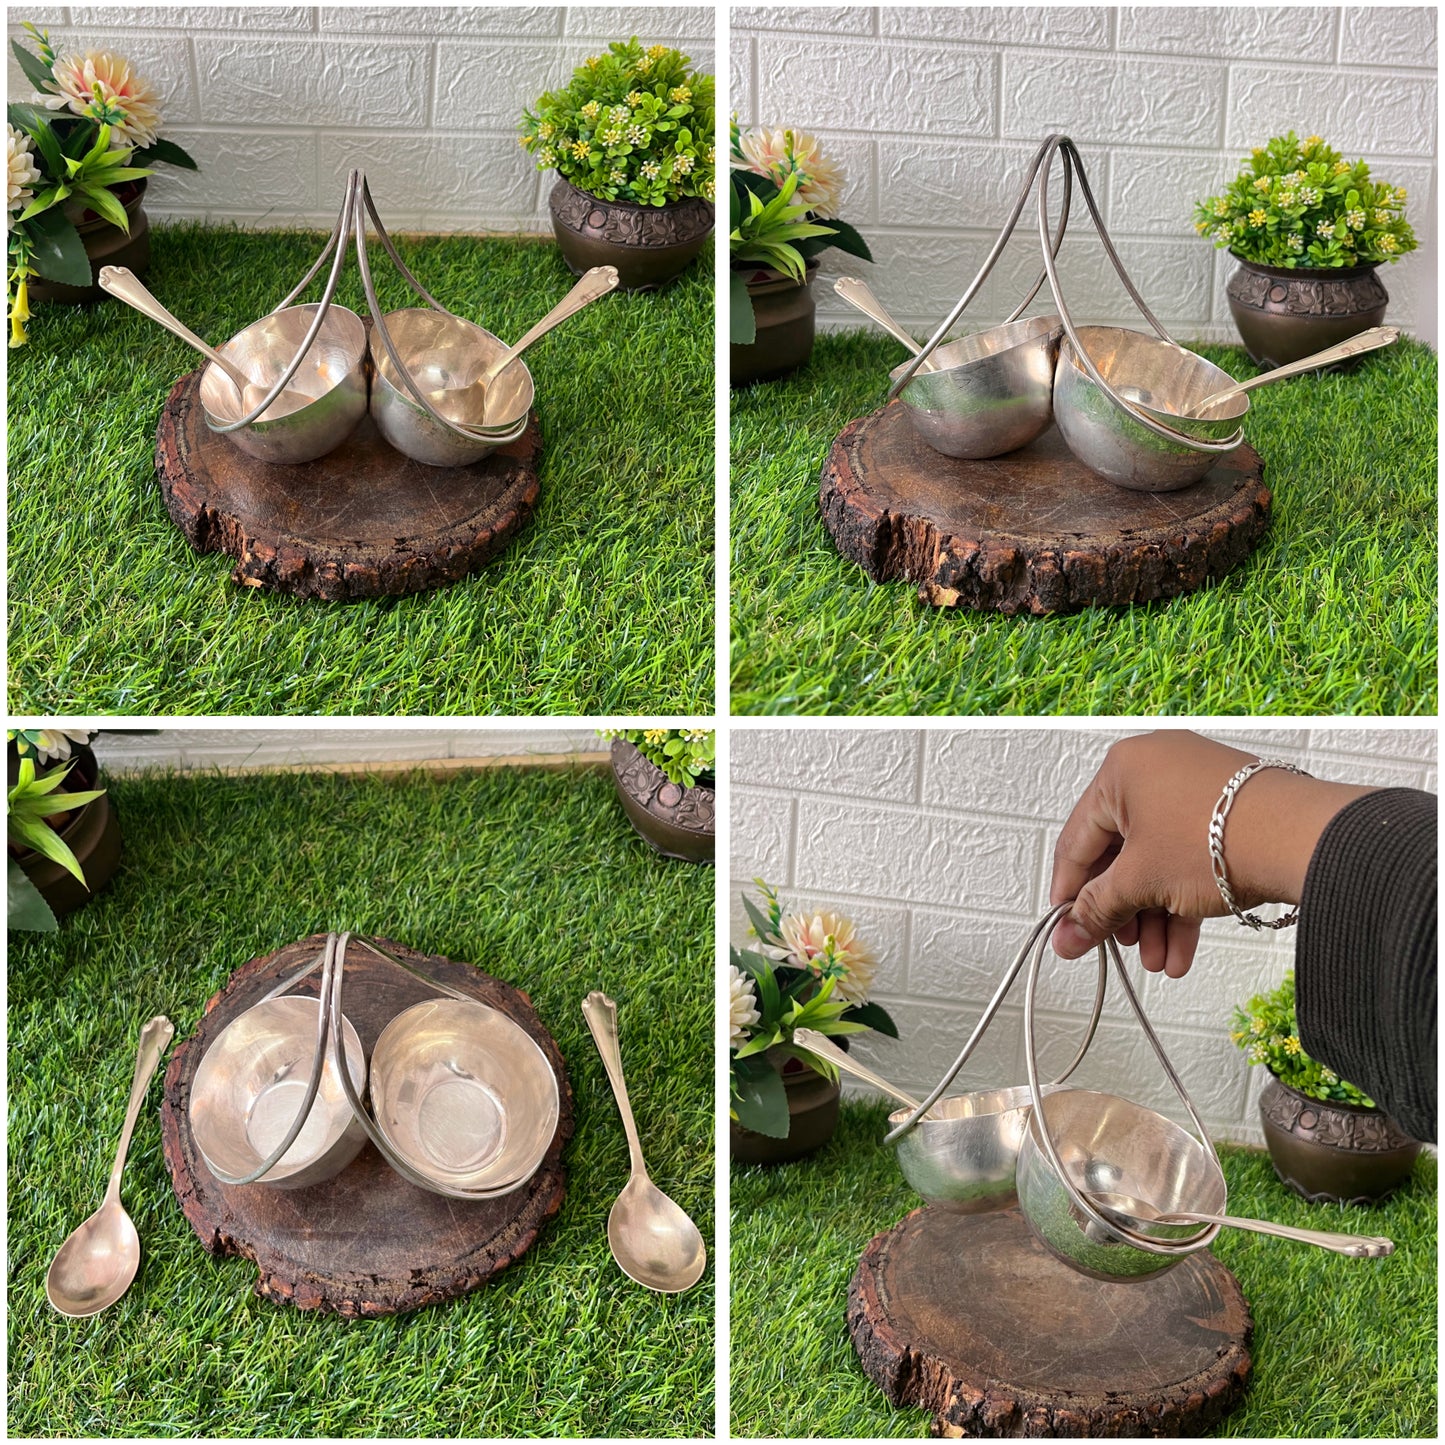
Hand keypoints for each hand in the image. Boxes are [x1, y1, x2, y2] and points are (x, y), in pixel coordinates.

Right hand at [1050, 732, 1372, 976]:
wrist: (1303, 839)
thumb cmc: (1213, 841)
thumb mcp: (1140, 882)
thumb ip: (1095, 910)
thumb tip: (1064, 938)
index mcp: (1121, 770)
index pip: (1079, 839)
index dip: (1070, 890)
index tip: (1068, 926)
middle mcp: (1155, 770)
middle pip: (1122, 854)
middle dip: (1125, 912)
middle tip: (1122, 948)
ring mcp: (1195, 788)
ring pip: (1158, 860)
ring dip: (1155, 916)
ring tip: (1160, 961)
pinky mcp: (1227, 811)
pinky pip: (1189, 856)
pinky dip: (1183, 898)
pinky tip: (1182, 948)